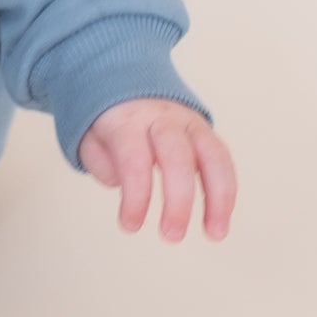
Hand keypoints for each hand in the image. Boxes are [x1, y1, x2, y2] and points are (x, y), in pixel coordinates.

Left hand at [77, 98, 236, 240]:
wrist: (130, 81)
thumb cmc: (111, 122)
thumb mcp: (90, 136)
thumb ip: (100, 161)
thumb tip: (124, 184)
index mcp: (128, 121)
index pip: (134, 160)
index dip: (136, 197)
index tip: (130, 226)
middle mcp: (162, 119)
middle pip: (177, 157)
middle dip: (178, 201)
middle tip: (171, 236)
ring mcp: (189, 122)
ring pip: (212, 156)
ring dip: (217, 198)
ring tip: (215, 234)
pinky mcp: (206, 131)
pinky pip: (223, 160)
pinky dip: (226, 191)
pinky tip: (221, 220)